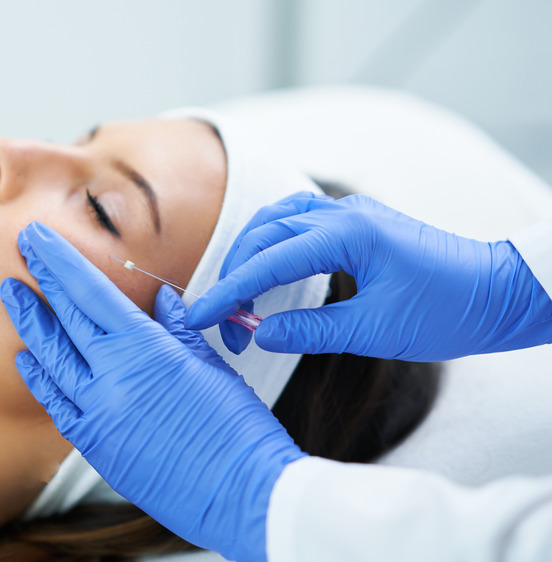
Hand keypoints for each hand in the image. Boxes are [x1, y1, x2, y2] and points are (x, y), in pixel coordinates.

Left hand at [0, 222, 304, 561]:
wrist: (242, 496)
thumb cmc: (237, 428)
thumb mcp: (210, 366)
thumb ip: (177, 330)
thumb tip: (161, 300)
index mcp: (144, 349)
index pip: (89, 292)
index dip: (59, 261)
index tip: (36, 237)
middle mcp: (111, 378)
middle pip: (65, 319)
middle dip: (38, 280)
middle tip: (20, 250)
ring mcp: (97, 413)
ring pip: (50, 359)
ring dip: (30, 325)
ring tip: (11, 295)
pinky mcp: (95, 446)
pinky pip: (55, 404)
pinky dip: (39, 378)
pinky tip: (27, 359)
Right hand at [187, 192, 551, 360]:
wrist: (501, 292)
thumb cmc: (448, 311)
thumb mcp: (375, 331)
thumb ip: (311, 330)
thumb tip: (260, 333)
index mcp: (348, 234)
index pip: (268, 260)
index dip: (228, 290)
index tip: (199, 316)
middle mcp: (344, 214)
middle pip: (264, 234)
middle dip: (235, 276)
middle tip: (225, 323)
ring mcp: (351, 214)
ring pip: (277, 221)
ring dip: (250, 255)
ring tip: (240, 298)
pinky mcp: (357, 224)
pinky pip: (299, 222)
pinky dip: (273, 244)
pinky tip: (268, 270)